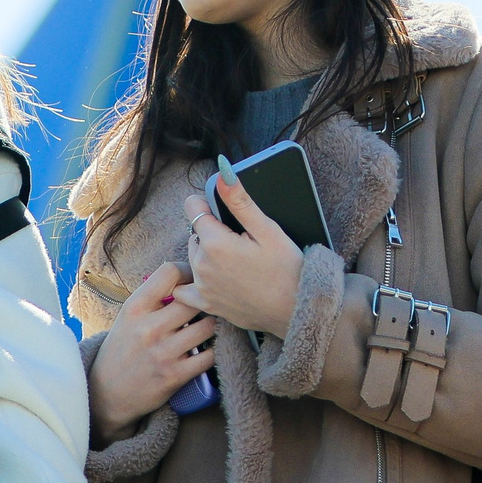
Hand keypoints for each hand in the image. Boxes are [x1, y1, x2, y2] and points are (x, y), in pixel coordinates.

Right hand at [89, 260, 215, 442]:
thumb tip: (189, 282)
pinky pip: (211, 355)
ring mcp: (163, 352)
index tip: (192, 281)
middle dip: (206, 301)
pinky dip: (215, 349)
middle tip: (211, 305)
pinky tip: (211, 347)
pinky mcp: (176, 375)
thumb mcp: (127, 319)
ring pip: (208, 326)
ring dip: (214, 325)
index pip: (168, 272)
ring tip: (211, 325)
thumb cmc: (122, 350)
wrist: (106, 394)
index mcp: (134, 308)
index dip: (187, 272)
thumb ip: (153, 300)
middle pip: (194, 300)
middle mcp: (148, 328)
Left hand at [173, 168, 303, 335]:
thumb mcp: (268, 230)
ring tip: (236, 261)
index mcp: (214, 243)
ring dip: (206, 254)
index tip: (221, 210)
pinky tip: (210, 278)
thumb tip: (221, 174)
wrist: (296, 308)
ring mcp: (202, 286)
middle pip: (194, 233)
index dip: (206, 204)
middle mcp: (202, 265)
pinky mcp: (206, 304)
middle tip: (239, 240)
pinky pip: (184, 290)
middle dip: (211, 231)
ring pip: (193, 257)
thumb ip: (240, 201)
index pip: (193, 208)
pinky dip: (193, 281)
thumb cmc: (287, 268)